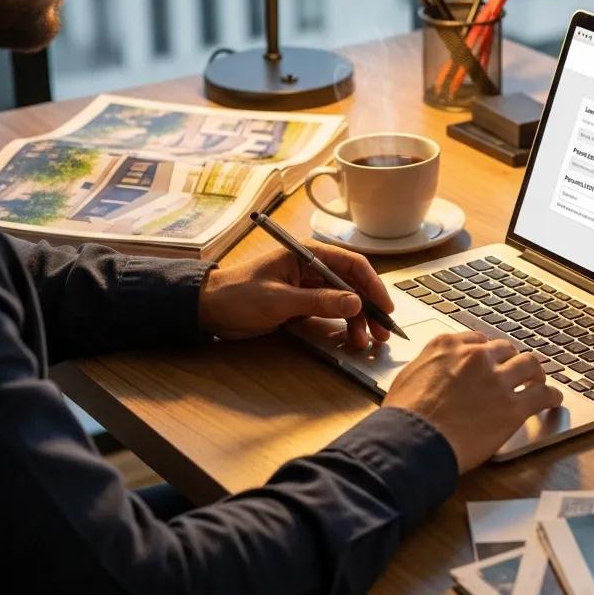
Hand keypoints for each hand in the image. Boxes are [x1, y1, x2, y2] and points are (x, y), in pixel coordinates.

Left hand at [198, 241, 393, 349]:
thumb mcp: (280, 299)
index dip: (372, 285)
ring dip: (357, 319)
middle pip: (352, 284)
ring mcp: (308, 285)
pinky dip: (342, 323)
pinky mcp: (302, 303)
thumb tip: (356, 303)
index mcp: (307, 254)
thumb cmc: (238, 295)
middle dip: (369, 307)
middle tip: (382, 332)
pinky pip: (330, 310)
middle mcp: (312, 266)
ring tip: (365, 341)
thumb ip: (319, 300)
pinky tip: (350, 337)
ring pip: (344, 300)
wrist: (208, 309)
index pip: (351, 264)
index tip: (385, 307)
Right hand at [383, 331, 562, 472]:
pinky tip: (553, 400)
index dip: (486, 353)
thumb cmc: (403, 416)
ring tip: (537, 381)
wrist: (412, 441)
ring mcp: (497, 380)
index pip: (477, 341)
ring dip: (535, 372)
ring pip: (529, 364)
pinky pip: (542, 395)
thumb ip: (429, 365)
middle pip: (505, 349)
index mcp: (449, 346)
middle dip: (510, 360)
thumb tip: (435, 369)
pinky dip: (551, 396)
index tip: (489, 361)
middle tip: (513, 372)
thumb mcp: (409, 375)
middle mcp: (476, 357)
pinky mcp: (512, 407)